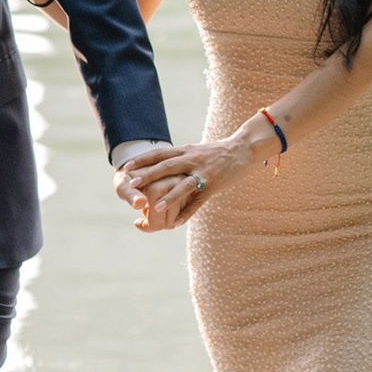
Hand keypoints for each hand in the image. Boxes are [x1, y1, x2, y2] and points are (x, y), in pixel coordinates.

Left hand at [119, 137, 251, 232]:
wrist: (244, 148)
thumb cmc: (219, 151)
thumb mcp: (197, 150)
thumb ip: (181, 156)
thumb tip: (164, 161)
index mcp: (186, 151)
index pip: (160, 153)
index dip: (143, 159)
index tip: (127, 166)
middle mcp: (193, 160)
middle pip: (166, 167)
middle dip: (148, 175)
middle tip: (131, 183)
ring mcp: (203, 173)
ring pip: (182, 186)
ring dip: (167, 197)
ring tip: (153, 207)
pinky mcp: (214, 185)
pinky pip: (199, 201)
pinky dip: (187, 213)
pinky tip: (176, 223)